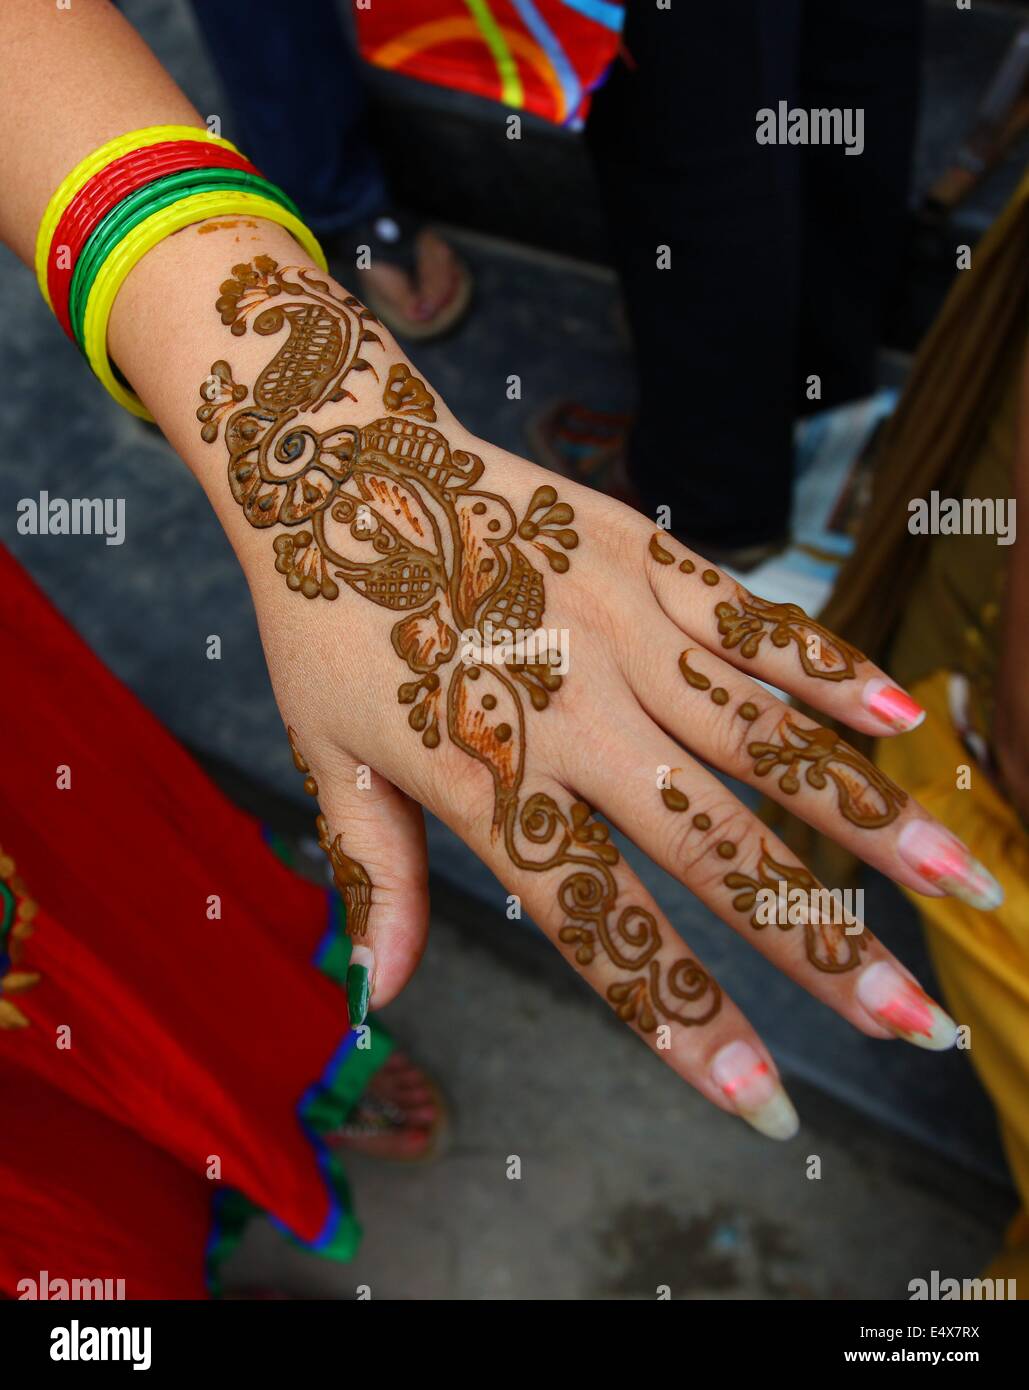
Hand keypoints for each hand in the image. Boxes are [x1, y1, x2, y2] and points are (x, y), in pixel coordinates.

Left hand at [183, 247, 1002, 1141]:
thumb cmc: (329, 621)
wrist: (336, 461)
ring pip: (762, 737)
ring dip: (865, 814)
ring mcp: (618, 629)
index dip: (682, 1019)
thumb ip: (375, 879)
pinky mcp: (643, 558)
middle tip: (912, 1023)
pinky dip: (827, 667)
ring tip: (958, 875)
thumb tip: (385, 999)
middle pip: (713, 848)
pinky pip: (751, 621)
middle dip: (819, 945)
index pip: (600, 925)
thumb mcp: (327, 757)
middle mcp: (570, 712)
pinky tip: (903, 714)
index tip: (762, 1098)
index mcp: (486, 777)